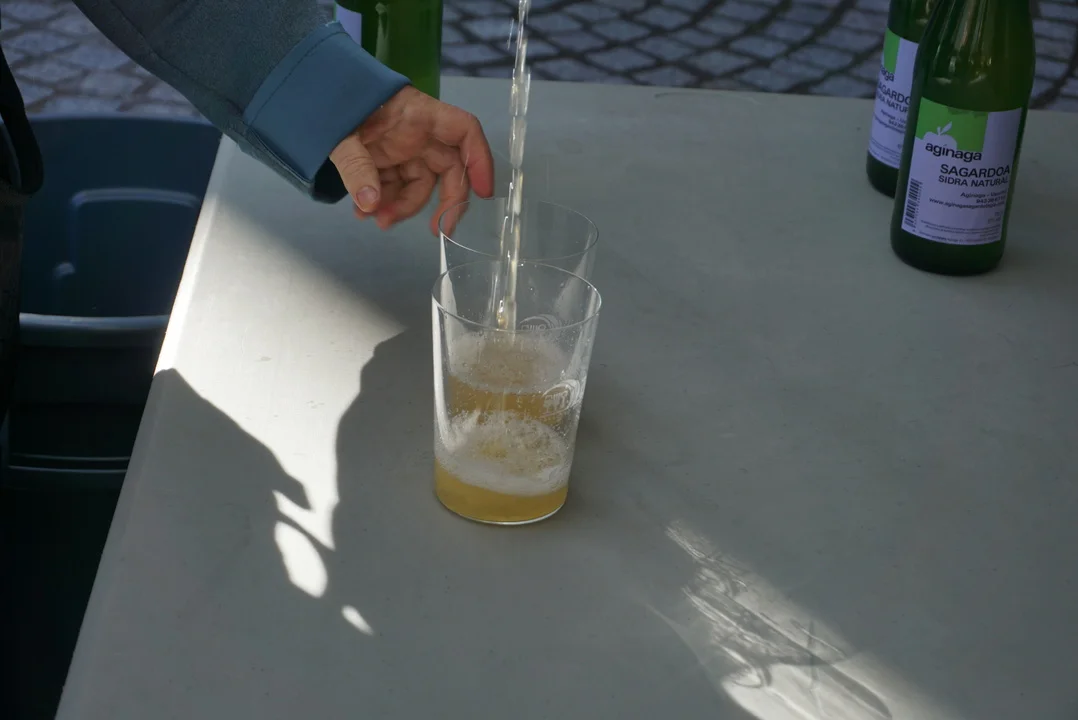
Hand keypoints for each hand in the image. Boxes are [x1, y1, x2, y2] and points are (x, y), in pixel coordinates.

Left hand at [329, 86, 494, 234]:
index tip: (483, 192)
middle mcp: (419, 133)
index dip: (480, 160)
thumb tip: (369, 204)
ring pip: (420, 187)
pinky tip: (362, 212)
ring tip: (371, 217)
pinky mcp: (389, 162)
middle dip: (444, 203)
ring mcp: (404, 149)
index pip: (464, 132)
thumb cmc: (330, 101)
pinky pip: (396, 188)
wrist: (310, 97)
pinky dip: (382, 203)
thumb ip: (356, 166)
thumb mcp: (340, 132)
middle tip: (435, 231)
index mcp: (418, 114)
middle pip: (449, 170)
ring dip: (401, 207)